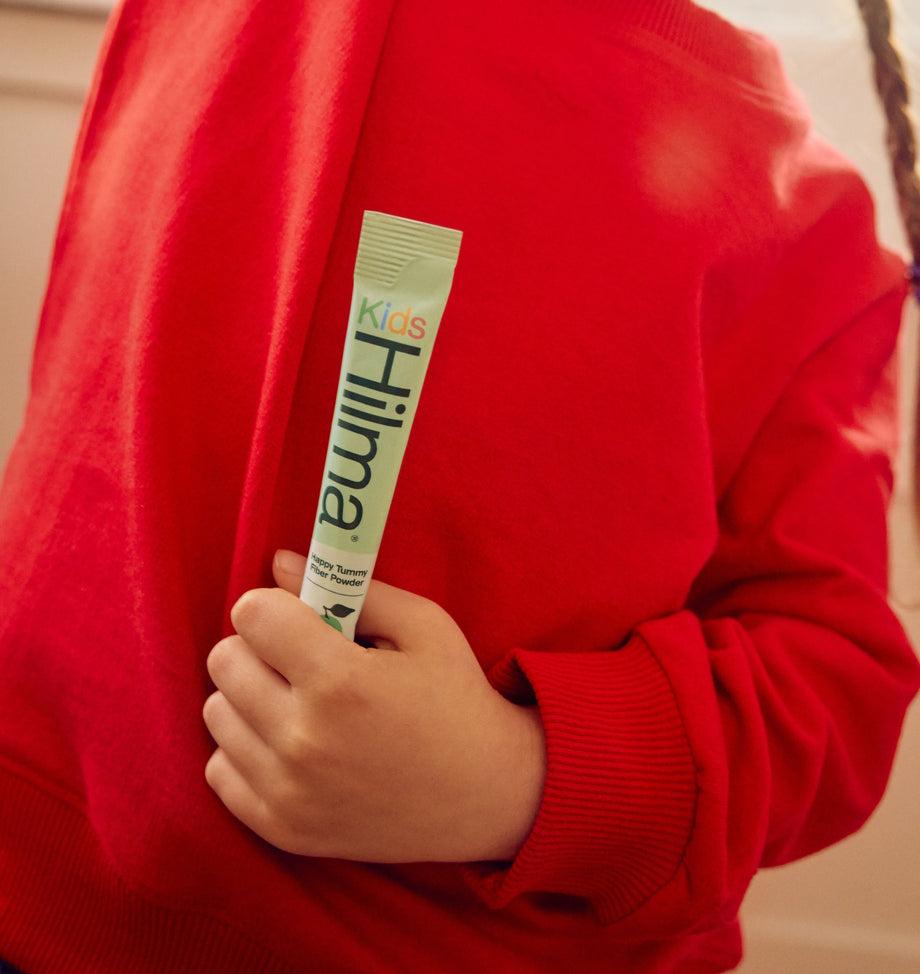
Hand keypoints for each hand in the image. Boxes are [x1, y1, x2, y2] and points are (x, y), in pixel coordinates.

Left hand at [203, 551, 545, 862]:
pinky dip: (245, 749)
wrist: (485, 794)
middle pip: (224, 661)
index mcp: (341, 681)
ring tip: (295, 700)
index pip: (251, 615)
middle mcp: (304, 740)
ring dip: (247, 696)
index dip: (273, 604)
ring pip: (217, 712)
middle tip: (298, 657)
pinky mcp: (282, 829)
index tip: (297, 616)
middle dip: (257, 646)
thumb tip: (279, 562)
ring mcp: (289, 791)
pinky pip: (219, 771)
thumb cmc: (455, 697)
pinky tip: (288, 743)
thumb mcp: (423, 625)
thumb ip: (350, 587)